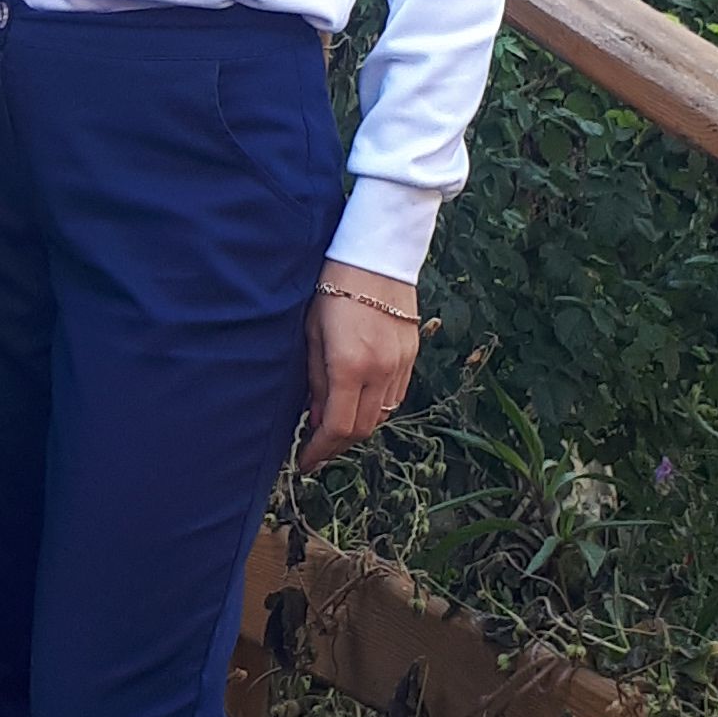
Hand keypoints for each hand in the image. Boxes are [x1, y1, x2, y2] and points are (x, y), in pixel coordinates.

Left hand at [296, 273, 418, 471]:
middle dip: (338, 445)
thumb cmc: (332, 289)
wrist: (375, 255)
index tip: (305, 461)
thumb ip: (315, 380)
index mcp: (350, 366)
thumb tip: (316, 419)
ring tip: (335, 426)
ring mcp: (400, 364)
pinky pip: (395, 396)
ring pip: (382, 415)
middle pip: (363, 428)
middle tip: (317, 448)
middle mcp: (380, 371)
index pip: (338, 427)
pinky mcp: (412, 355)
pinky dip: (376, 408)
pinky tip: (358, 401)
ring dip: (358, 427)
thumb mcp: (312, 334)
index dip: (320, 450)